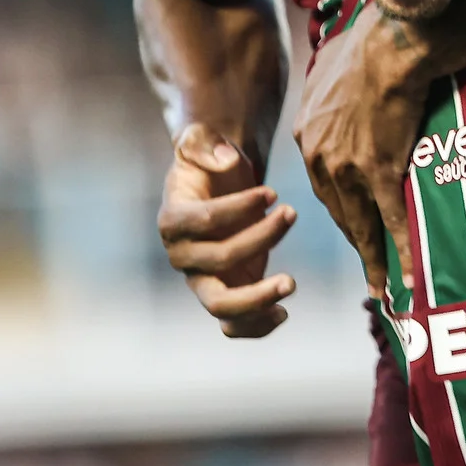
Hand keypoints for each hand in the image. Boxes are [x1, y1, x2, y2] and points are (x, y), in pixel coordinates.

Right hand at [157, 123, 297, 336]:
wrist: (218, 185)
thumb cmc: (208, 161)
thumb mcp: (200, 139)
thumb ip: (205, 142)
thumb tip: (226, 160)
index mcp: (173, 220)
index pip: (203, 220)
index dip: (238, 208)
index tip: (272, 191)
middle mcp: (183, 256)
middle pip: (217, 261)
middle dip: (259, 240)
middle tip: (292, 213)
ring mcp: (203, 279)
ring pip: (221, 306)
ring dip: (257, 298)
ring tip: (290, 283)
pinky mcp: (226, 293)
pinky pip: (234, 325)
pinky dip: (257, 326)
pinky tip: (283, 311)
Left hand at [294, 3, 430, 298]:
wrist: (390, 47)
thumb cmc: (364, 45)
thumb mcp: (327, 65)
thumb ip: (323, 84)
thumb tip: (328, 77)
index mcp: (307, 135)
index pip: (322, 184)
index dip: (338, 208)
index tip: (351, 224)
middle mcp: (320, 157)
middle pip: (337, 211)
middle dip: (354, 241)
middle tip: (367, 266)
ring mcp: (348, 168)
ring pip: (360, 224)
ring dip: (372, 259)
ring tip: (380, 286)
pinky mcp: (379, 171)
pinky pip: (391, 221)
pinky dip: (400, 253)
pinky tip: (409, 277)